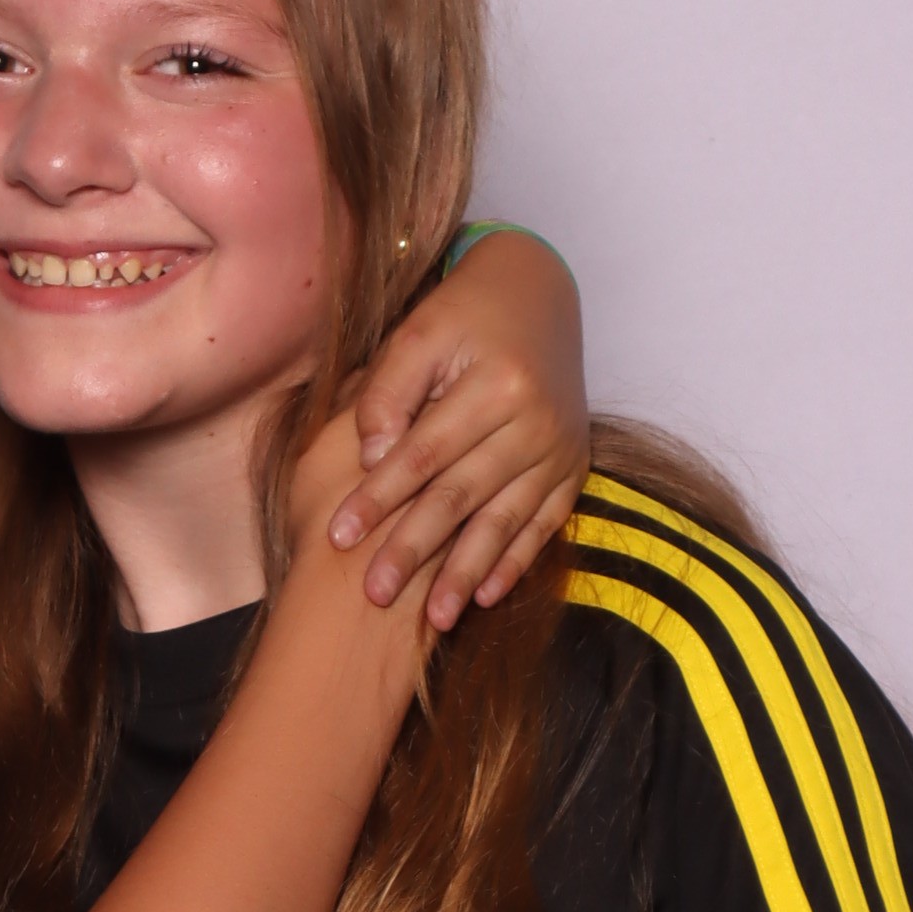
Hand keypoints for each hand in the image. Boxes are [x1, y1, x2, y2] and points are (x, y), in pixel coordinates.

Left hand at [331, 231, 588, 627]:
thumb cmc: (464, 313)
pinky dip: (517, 560)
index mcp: (495, 384)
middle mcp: (535, 421)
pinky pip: (546, 523)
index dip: (379, 498)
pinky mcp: (574, 465)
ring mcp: (560, 448)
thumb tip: (373, 462)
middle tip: (373, 594)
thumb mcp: (417, 334)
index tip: (338, 537)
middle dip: (415, 549)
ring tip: (432, 618)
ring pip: (505, 521)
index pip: (423, 455)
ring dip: (466, 573)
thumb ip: (388, 395)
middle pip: (461, 496)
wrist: (539, 293)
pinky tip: (487, 595)